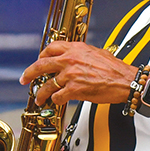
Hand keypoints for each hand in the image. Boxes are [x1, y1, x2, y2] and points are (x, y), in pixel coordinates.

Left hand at [19, 41, 135, 105]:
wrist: (124, 81)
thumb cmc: (114, 69)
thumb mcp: (96, 53)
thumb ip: (81, 54)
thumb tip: (73, 57)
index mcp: (75, 49)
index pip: (50, 48)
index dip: (41, 55)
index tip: (38, 61)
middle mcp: (70, 60)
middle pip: (41, 65)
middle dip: (29, 73)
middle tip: (25, 78)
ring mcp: (70, 75)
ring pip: (47, 85)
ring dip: (40, 93)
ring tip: (39, 97)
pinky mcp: (74, 90)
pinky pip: (57, 96)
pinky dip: (55, 100)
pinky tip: (55, 101)